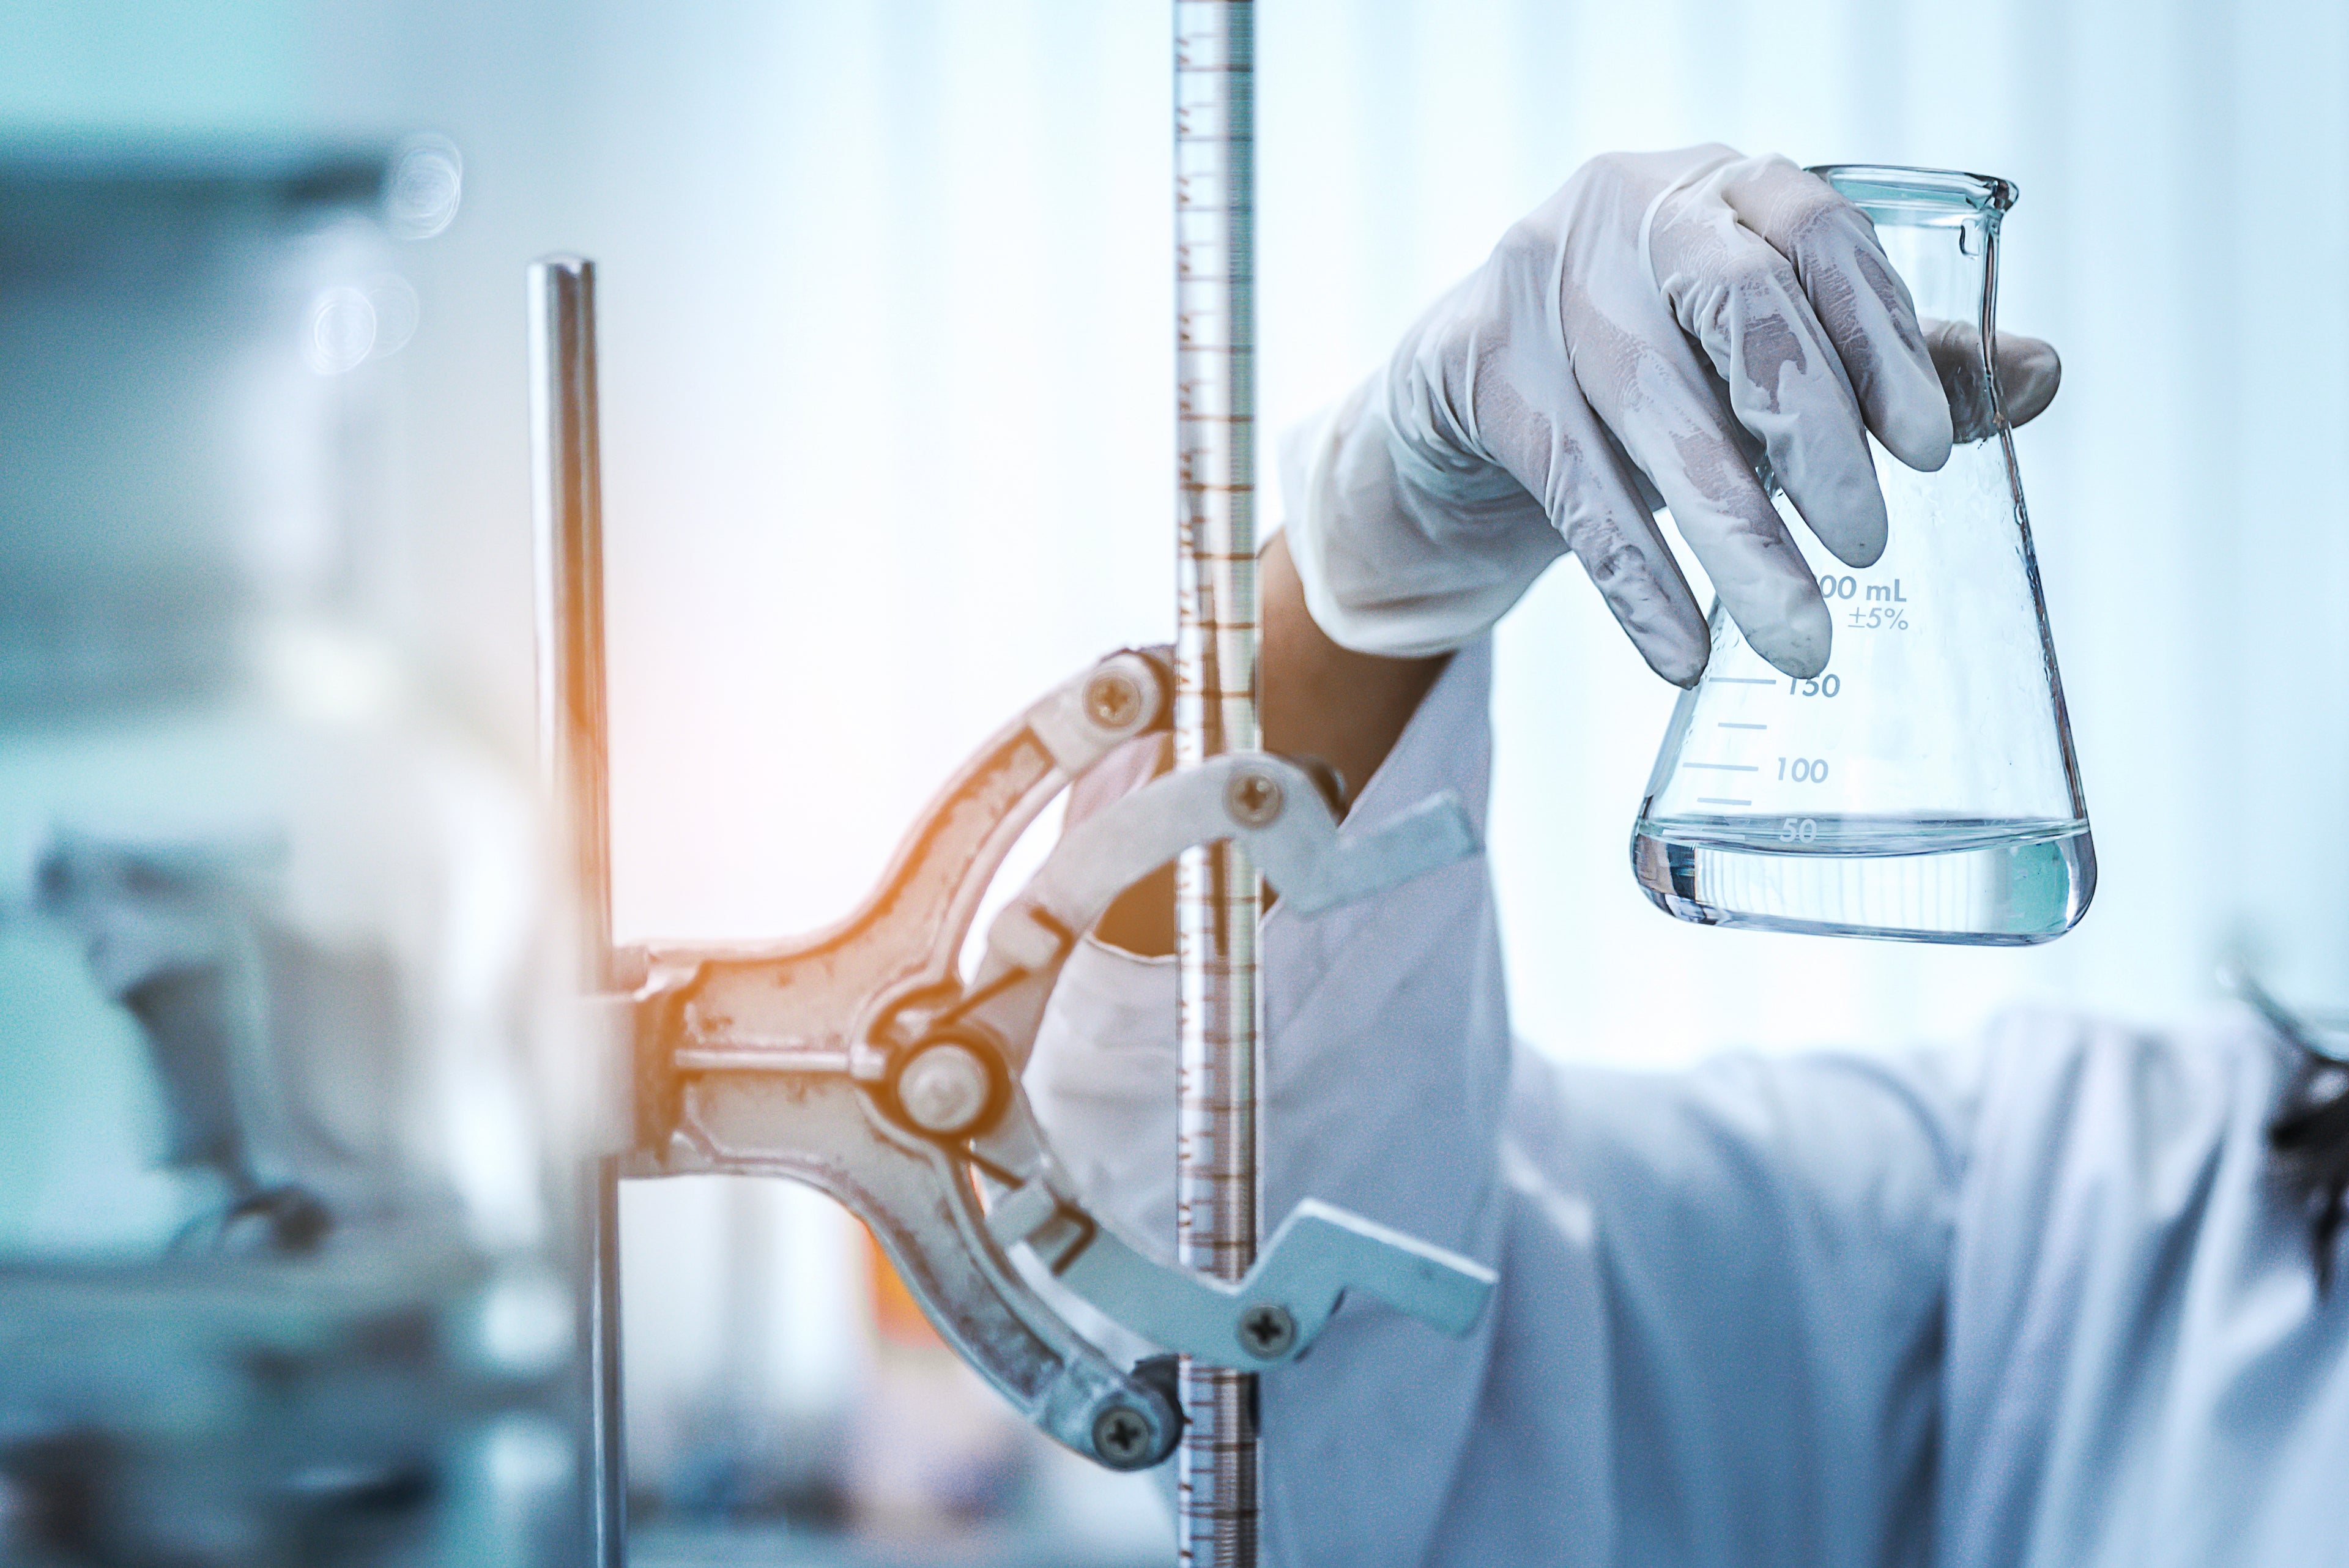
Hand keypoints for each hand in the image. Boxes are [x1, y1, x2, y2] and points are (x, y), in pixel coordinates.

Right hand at [1285, 145, 2060, 682]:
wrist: (1454, 410)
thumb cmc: (1636, 377)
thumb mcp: (1753, 364)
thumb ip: (1887, 366)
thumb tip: (2042, 374)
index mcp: (1721, 189)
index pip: (1819, 236)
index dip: (1883, 342)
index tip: (1929, 455)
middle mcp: (1630, 209)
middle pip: (1739, 305)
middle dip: (1814, 434)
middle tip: (1870, 548)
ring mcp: (1539, 277)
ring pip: (1653, 408)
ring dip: (1737, 537)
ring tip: (1800, 640)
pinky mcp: (1473, 361)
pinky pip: (1571, 483)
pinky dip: (1637, 580)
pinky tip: (1683, 652)